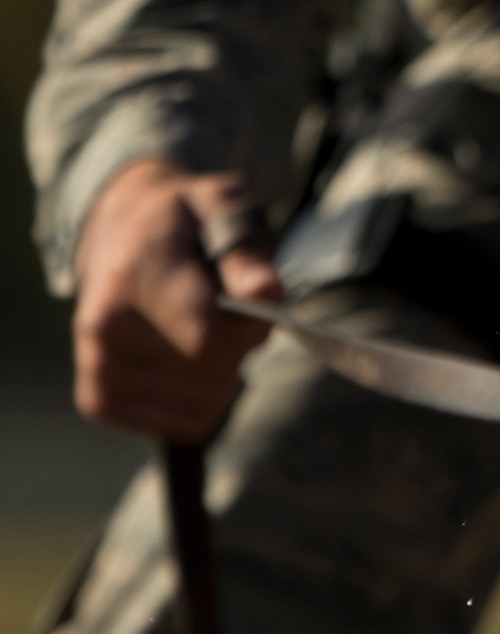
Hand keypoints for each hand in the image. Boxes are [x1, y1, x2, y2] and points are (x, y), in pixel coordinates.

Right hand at [73, 159, 282, 442]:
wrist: (120, 232)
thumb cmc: (186, 220)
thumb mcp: (221, 207)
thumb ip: (246, 249)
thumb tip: (269, 293)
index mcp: (132, 275)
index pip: (209, 338)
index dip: (251, 327)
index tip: (257, 298)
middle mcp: (103, 328)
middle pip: (209, 376)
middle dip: (240, 348)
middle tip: (229, 309)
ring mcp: (96, 369)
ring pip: (202, 407)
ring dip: (224, 375)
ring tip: (205, 328)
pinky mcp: (97, 400)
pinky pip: (184, 426)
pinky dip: (203, 398)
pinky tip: (187, 357)